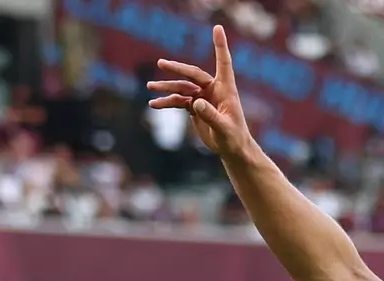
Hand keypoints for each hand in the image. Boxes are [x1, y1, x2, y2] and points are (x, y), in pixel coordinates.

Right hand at [147, 25, 252, 157]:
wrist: (232, 149)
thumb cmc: (234, 138)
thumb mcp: (224, 129)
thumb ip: (211, 116)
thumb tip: (196, 103)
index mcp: (225, 89)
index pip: (223, 63)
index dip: (220, 45)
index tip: (217, 28)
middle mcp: (213, 89)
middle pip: (193, 74)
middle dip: (177, 69)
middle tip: (161, 64)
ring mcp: (203, 97)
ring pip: (182, 88)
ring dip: (166, 88)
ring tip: (149, 88)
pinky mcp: (195, 107)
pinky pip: (178, 101)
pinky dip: (166, 102)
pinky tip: (153, 104)